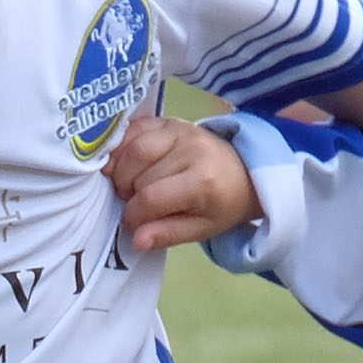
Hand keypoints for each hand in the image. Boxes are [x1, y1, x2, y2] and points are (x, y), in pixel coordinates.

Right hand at [106, 117, 259, 252]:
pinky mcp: (168, 120)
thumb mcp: (201, 229)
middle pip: (138, 173)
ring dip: (121, 170)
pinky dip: (122, 148)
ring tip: (129, 184)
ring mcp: (179, 130)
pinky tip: (124, 164)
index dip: (133, 215)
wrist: (241, 171)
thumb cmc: (220, 204)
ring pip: (132, 149)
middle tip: (133, 203)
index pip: (151, 198)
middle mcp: (191, 149)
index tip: (132, 224)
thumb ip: (168, 235)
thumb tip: (136, 241)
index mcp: (203, 181)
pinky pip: (133, 129)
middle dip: (127, 193)